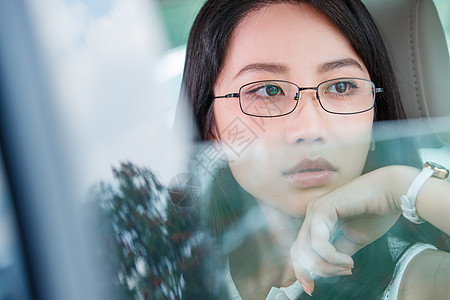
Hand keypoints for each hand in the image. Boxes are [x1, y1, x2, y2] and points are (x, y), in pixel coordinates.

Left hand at [290, 166, 403, 295]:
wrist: (393, 192)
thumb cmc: (377, 212)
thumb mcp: (352, 240)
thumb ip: (335, 253)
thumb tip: (323, 270)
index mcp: (318, 220)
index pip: (300, 250)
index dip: (302, 271)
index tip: (311, 288)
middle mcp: (312, 214)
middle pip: (297, 252)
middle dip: (314, 271)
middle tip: (340, 274)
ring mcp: (315, 210)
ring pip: (306, 250)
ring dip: (326, 267)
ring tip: (348, 267)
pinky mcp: (322, 208)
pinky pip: (319, 242)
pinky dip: (333, 258)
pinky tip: (348, 261)